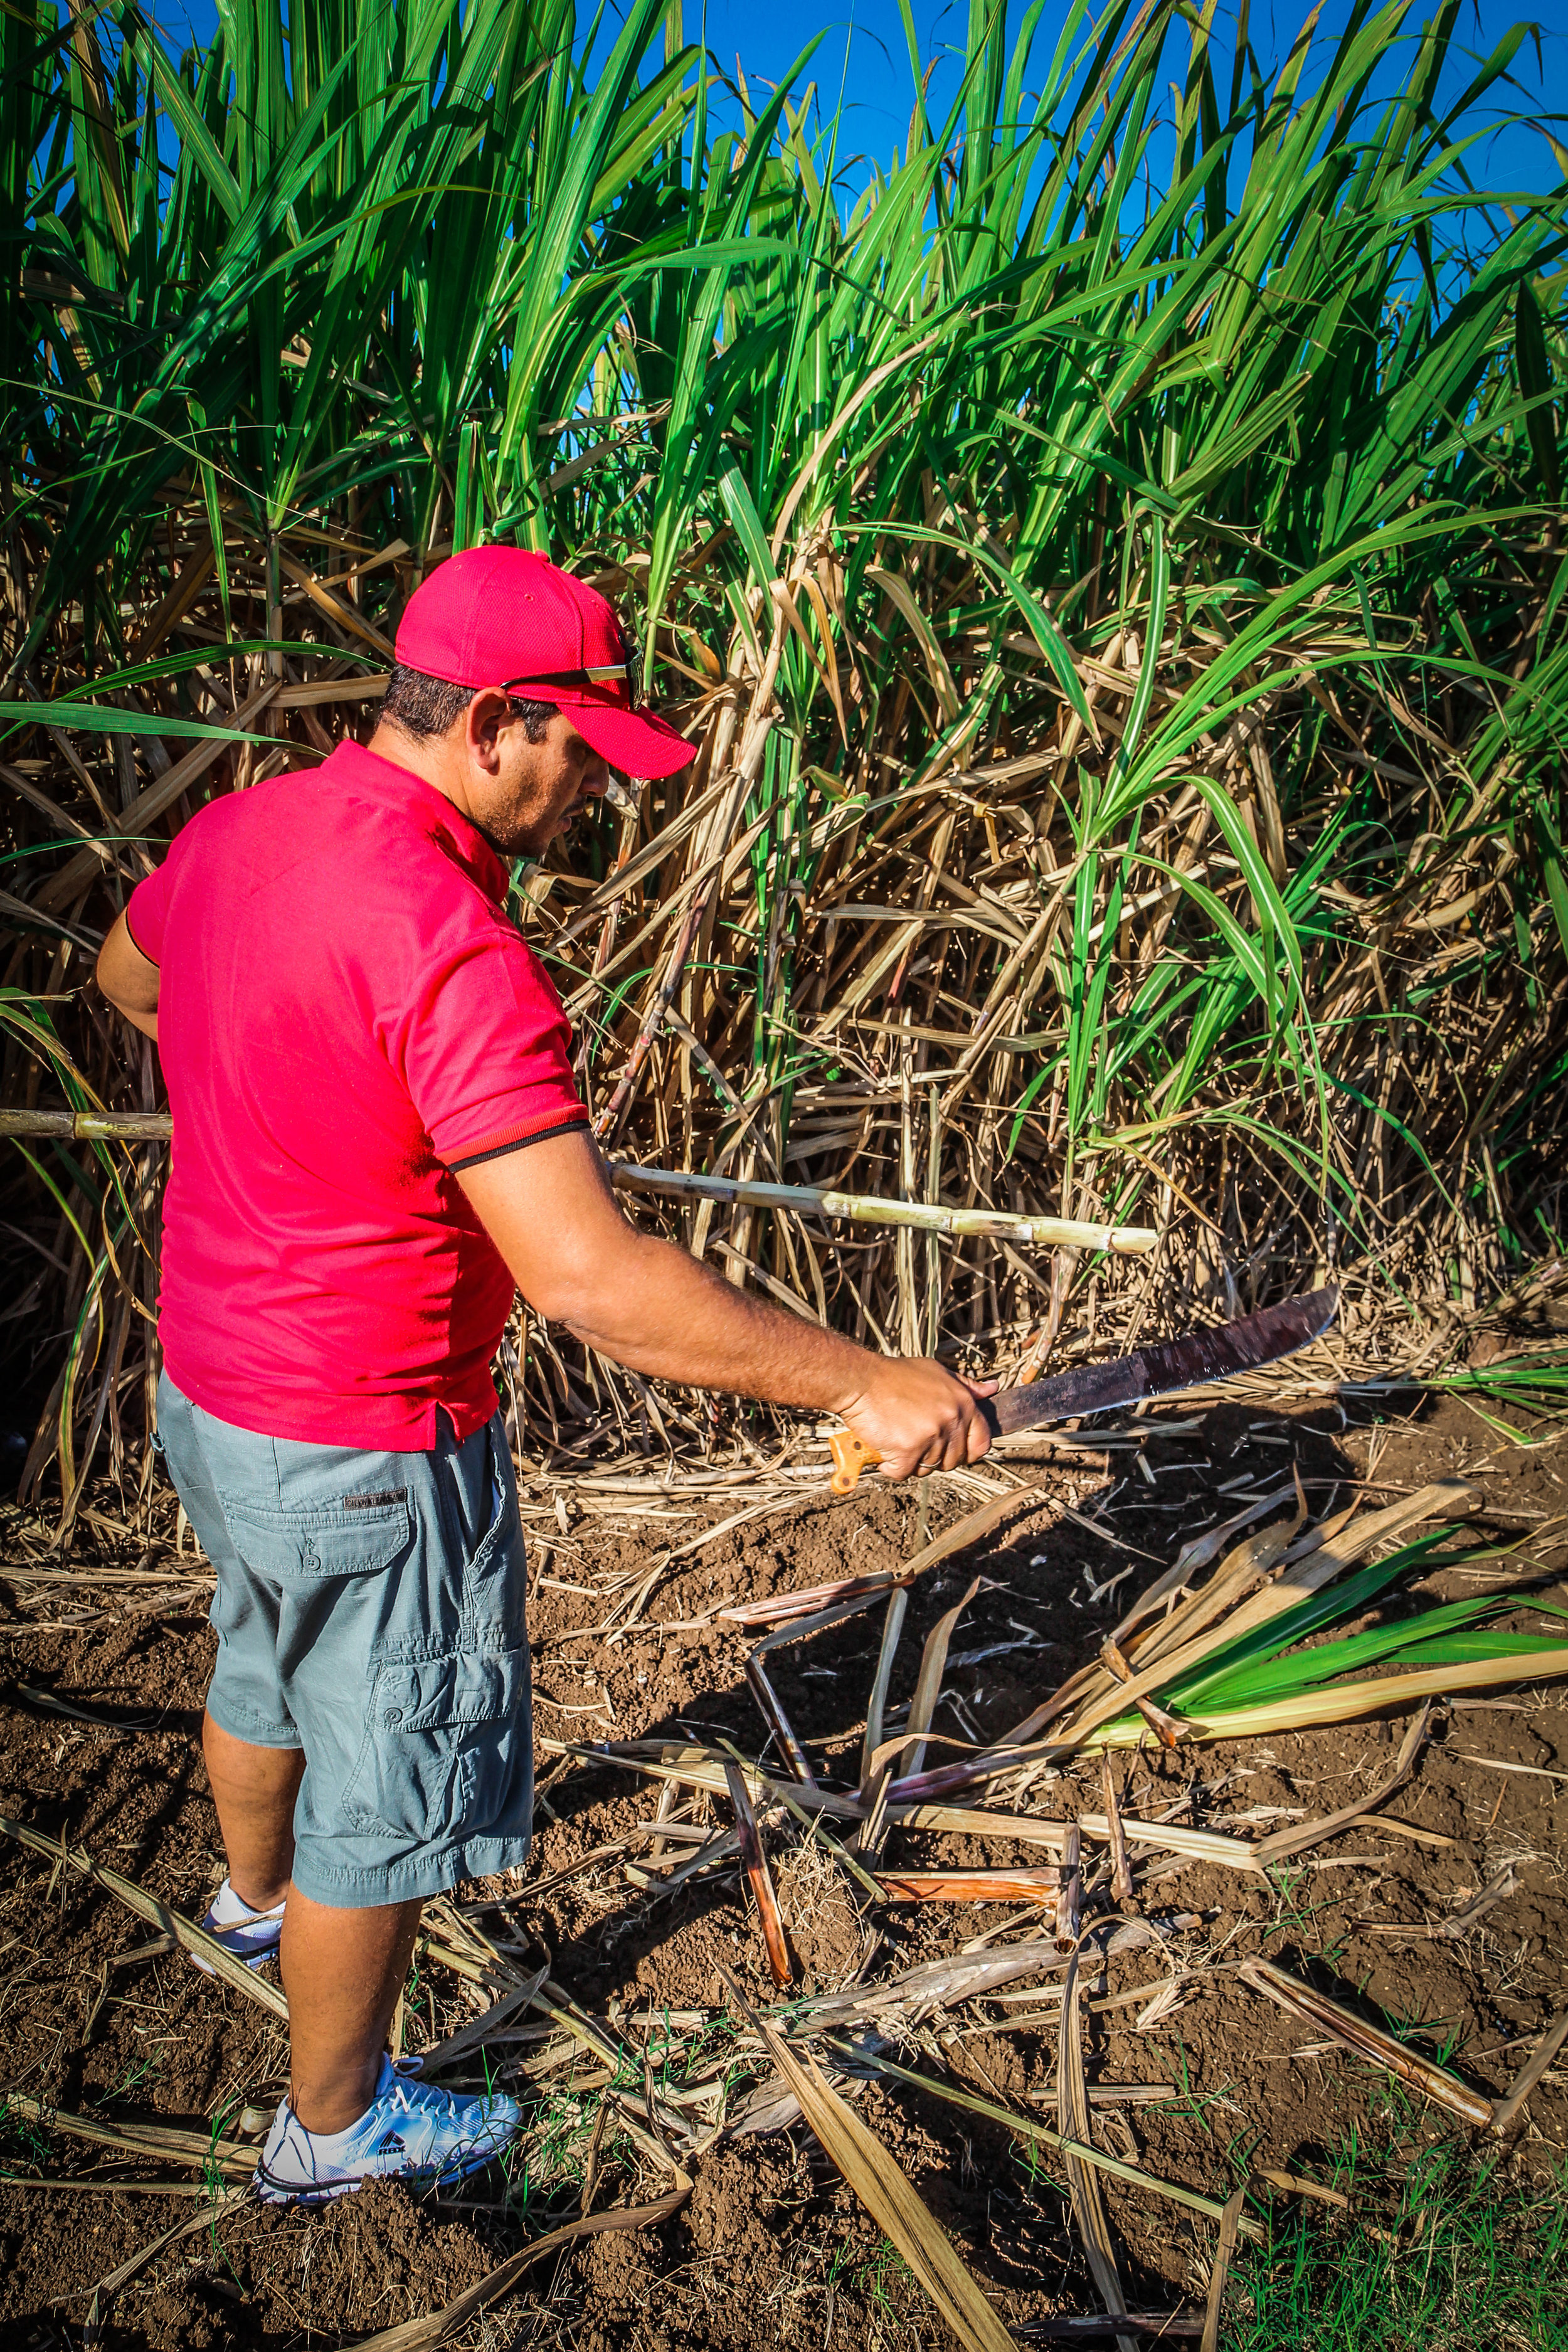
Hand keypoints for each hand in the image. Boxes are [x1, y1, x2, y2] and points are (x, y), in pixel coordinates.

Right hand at [835, 1357, 995, 1480]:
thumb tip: (992, 1389)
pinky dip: (890, 1465)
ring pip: (927, 1468)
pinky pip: (903, 1473)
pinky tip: (883, 1446)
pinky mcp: (908, 1450)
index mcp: (962, 1403)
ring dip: (910, 1460)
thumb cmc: (894, 1376)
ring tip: (895, 1436)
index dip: (967, 1451)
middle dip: (933, 1456)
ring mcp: (930, 1436)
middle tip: (912, 1438)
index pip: (981, 1441)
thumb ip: (966, 1385)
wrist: (860, 1380)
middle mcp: (951, 1420)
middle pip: (952, 1460)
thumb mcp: (936, 1372)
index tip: (951, 1450)